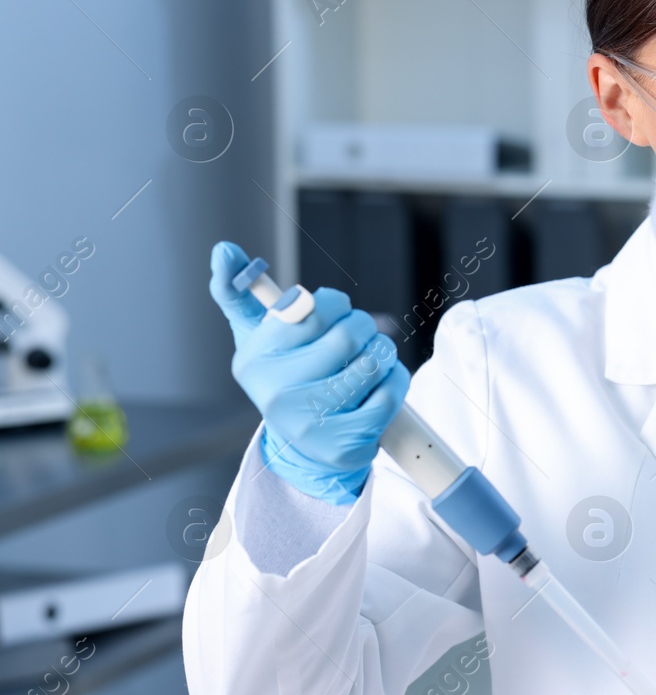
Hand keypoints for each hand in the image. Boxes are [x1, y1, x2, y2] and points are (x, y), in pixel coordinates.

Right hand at [208, 241, 409, 503]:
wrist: (300, 445)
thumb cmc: (285, 374)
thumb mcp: (255, 334)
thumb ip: (237, 289)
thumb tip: (223, 248)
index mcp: (255, 358)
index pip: (314, 308)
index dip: (336, 303)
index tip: (334, 310)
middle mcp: (276, 393)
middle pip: (349, 334)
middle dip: (363, 326)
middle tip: (359, 334)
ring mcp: (310, 423)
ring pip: (374, 362)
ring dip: (382, 352)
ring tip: (368, 359)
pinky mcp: (343, 446)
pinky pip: (390, 393)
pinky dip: (394, 381)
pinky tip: (378, 386)